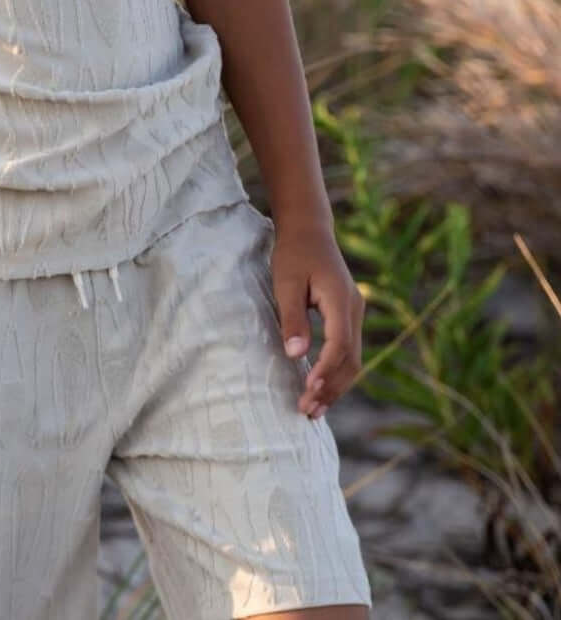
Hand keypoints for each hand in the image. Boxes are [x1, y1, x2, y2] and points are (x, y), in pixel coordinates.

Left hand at [269, 217, 364, 419]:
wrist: (308, 229)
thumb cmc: (294, 253)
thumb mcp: (286, 282)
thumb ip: (292, 318)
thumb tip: (296, 355)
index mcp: (340, 298)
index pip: (339, 343)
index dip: (326, 369)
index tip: (308, 390)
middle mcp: (355, 309)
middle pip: (351, 359)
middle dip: (331, 388)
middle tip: (308, 411)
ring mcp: (355, 313)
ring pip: (353, 359)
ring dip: (336, 386)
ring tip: (314, 409)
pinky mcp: (348, 316)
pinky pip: (348, 351)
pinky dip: (336, 372)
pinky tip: (320, 388)